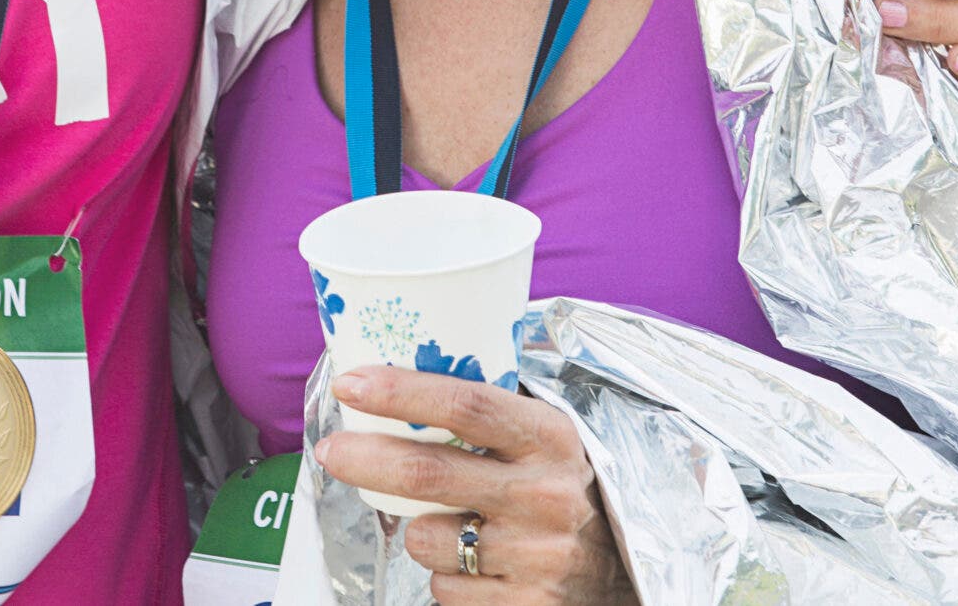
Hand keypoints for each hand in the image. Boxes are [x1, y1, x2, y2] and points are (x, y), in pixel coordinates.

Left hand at [318, 366, 629, 604]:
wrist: (625, 571)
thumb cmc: (563, 490)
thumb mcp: (544, 440)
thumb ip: (489, 415)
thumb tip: (395, 373)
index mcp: (551, 438)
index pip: (467, 405)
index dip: (401, 392)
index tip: (351, 384)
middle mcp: (546, 495)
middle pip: (428, 472)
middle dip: (364, 457)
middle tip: (332, 449)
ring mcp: (536, 556)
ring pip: (426, 537)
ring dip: (418, 530)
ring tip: (455, 525)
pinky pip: (444, 589)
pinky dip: (446, 577)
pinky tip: (478, 566)